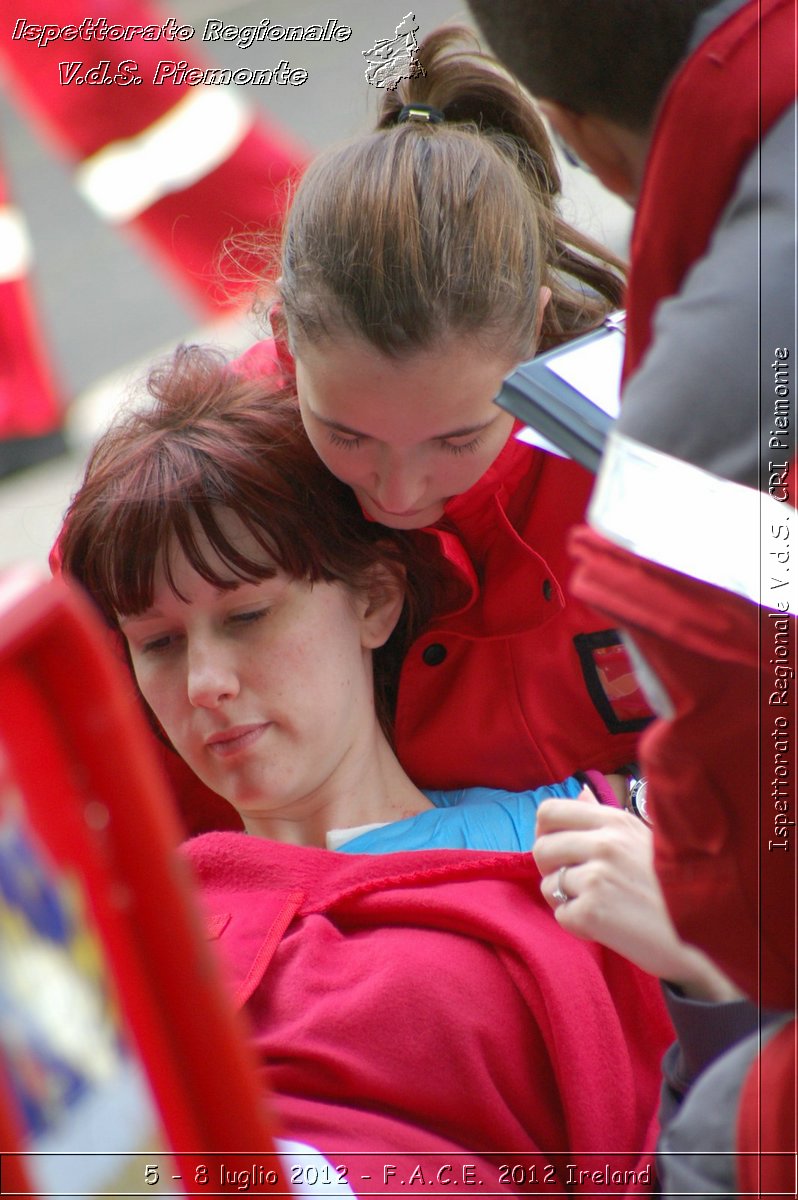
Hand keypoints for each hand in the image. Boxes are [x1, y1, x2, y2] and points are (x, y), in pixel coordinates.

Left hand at [533, 789, 740, 1000]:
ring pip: (548, 885)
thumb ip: (606, 819)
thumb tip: (580, 793)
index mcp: (614, 821)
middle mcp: (603, 843)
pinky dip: (578, 925)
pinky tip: (607, 925)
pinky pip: (561, 916)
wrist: (708, 931)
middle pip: (540, 848)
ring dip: (566, 900)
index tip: (558, 850)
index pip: (549, 811)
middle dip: (550, 869)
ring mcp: (596, 877)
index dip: (545, 832)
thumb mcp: (643, 837)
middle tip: (575, 885)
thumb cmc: (674, 885)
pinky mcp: (593, 912)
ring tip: (601, 906)